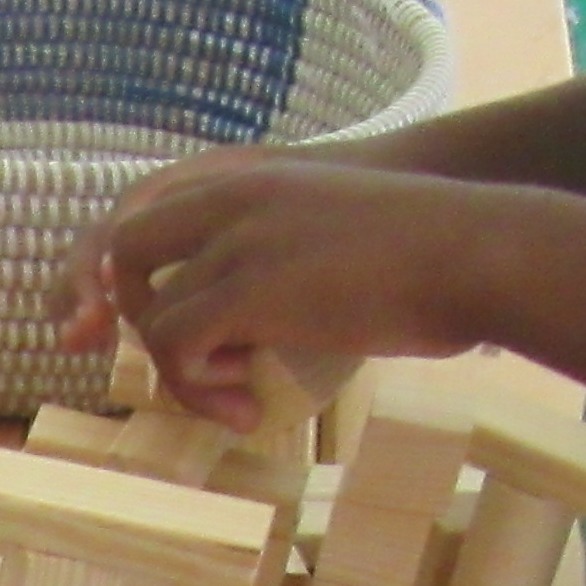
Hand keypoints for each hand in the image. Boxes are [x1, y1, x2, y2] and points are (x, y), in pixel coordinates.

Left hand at [58, 151, 527, 426]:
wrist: (476, 252)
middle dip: (116, 313)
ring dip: (183, 373)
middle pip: (121, 247)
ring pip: (151, 317)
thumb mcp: (330, 235)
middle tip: (157, 365)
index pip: (142, 209)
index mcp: (252, 178)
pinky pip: (177, 347)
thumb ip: (274, 259)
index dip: (112, 270)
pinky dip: (198, 389)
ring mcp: (238, 238)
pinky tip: (246, 407)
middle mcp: (233, 197)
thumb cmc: (426, 258)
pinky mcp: (250, 286)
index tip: (109, 326)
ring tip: (240, 398)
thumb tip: (240, 326)